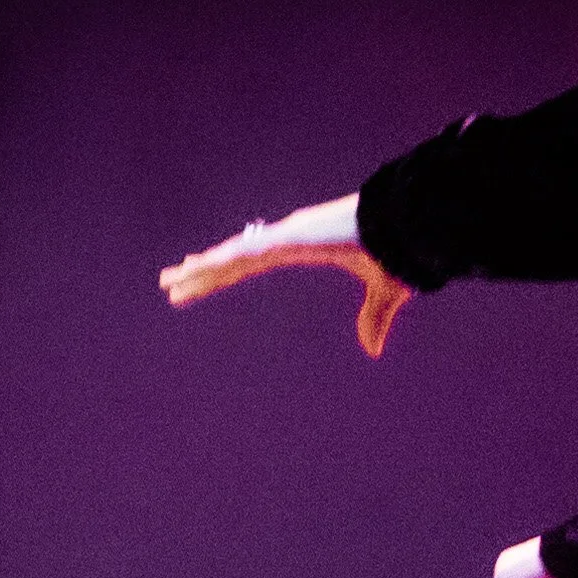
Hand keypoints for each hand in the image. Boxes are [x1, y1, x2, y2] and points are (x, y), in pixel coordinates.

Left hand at [158, 193, 413, 358]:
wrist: (408, 225)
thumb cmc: (397, 250)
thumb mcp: (383, 296)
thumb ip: (373, 320)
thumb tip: (372, 351)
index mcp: (299, 246)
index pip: (252, 261)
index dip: (226, 271)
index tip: (202, 276)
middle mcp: (284, 238)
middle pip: (232, 258)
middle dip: (201, 271)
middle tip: (170, 282)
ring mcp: (283, 235)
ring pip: (231, 256)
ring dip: (199, 270)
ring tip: (169, 281)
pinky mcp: (287, 238)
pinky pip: (245, 252)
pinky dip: (219, 262)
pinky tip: (195, 269)